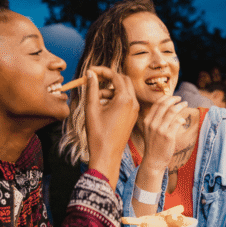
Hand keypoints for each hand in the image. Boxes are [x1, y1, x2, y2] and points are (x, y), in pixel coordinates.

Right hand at [85, 67, 138, 188]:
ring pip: (124, 91)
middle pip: (123, 80)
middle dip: (109, 78)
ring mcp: (135, 110)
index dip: (102, 71)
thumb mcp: (91, 109)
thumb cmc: (98, 134)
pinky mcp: (132, 116)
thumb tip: (90, 74)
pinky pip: (126, 101)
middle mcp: (133, 103)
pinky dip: (115, 98)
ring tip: (94, 98)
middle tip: (94, 79)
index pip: (116, 76)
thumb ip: (91, 88)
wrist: (107, 155)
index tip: (91, 70)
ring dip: (110, 89)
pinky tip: (102, 106)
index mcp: (125, 99)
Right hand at [139, 95, 187, 172]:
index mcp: (147, 121)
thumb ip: (157, 120)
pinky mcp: (168, 136)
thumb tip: (170, 109)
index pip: (157, 104)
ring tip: (185, 104)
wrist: (153, 160)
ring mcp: (160, 130)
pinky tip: (183, 121)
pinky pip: (177, 122)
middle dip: (174, 99)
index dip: (166, 98)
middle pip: (164, 105)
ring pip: (172, 111)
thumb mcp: (150, 131)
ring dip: (180, 106)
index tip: (172, 97)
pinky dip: (181, 119)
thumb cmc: (154, 145)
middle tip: (181, 99)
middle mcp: (152, 124)